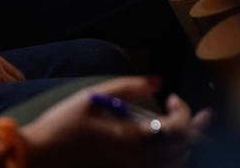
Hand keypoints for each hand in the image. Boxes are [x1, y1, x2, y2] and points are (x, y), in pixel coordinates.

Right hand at [21, 77, 200, 167]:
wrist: (40, 159)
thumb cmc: (61, 127)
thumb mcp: (89, 99)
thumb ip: (126, 88)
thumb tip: (158, 81)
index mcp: (134, 138)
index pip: (178, 127)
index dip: (183, 110)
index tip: (172, 97)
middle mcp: (142, 160)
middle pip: (184, 147)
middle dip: (194, 127)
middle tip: (199, 114)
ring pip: (177, 162)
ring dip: (185, 144)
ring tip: (184, 129)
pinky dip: (172, 158)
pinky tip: (165, 148)